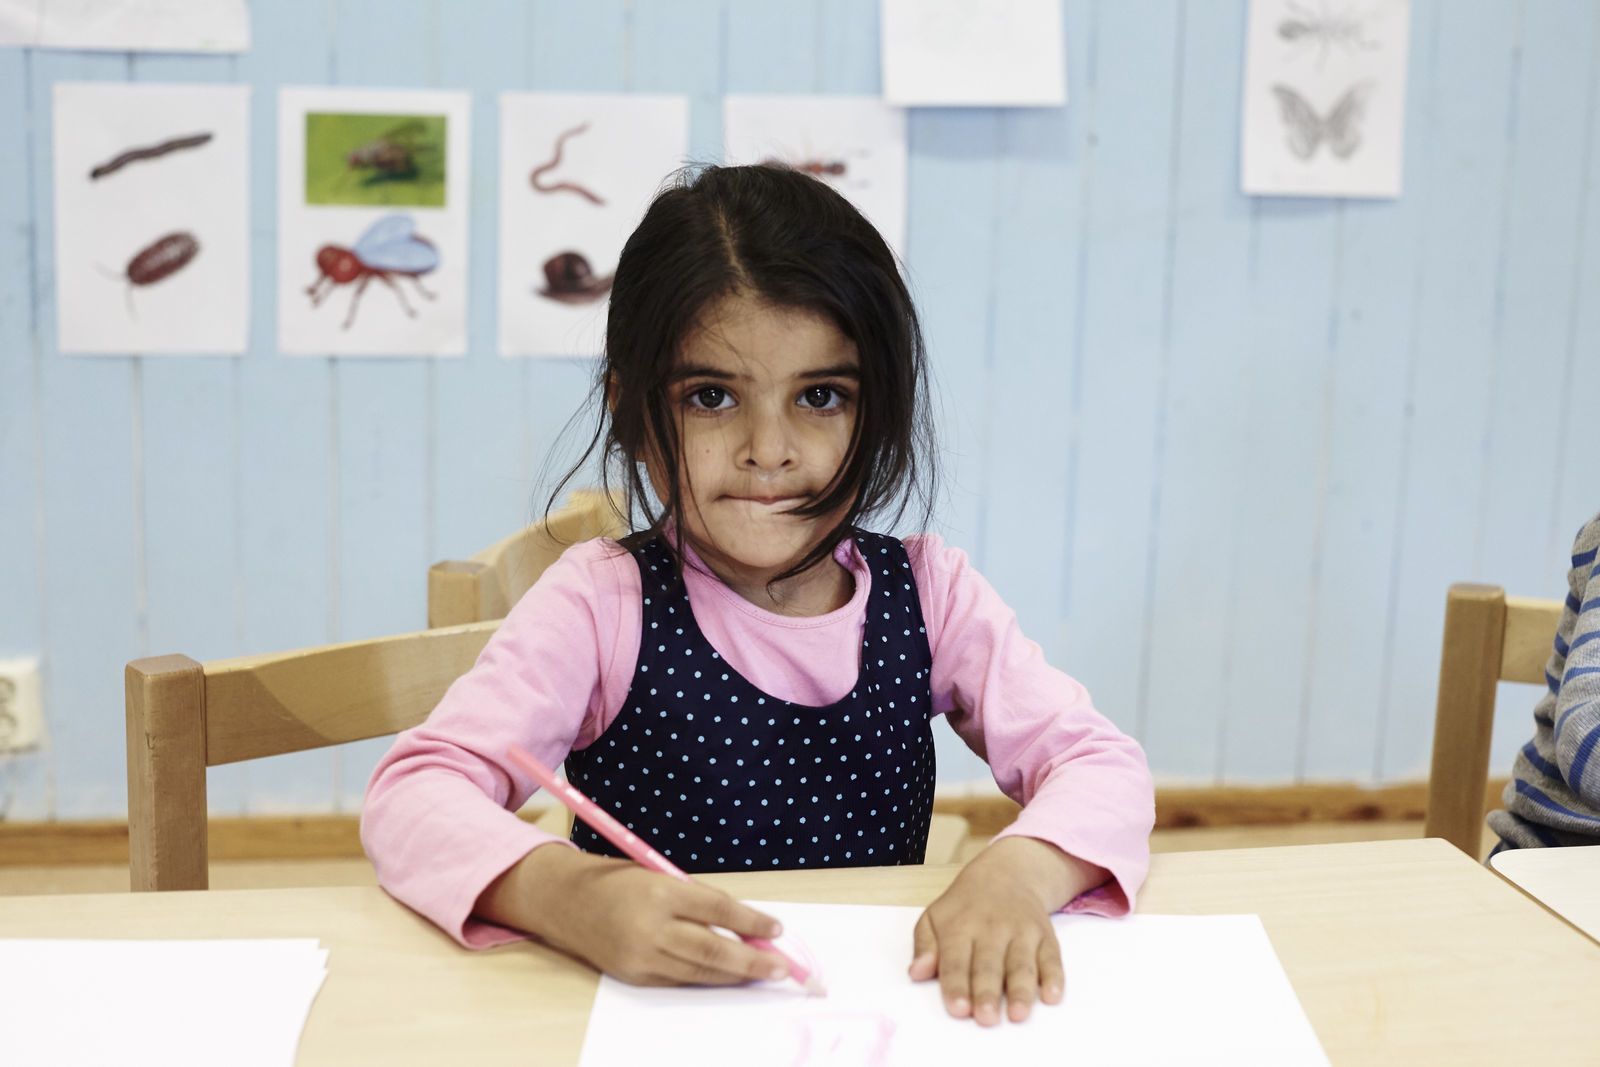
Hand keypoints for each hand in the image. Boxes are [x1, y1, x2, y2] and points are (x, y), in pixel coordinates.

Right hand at [477, 843, 791, 986]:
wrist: (567, 902)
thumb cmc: (620, 881)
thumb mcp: (660, 876)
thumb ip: (698, 899)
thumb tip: (743, 925)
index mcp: (661, 892)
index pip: (718, 910)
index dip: (751, 921)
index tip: (777, 929)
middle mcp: (651, 928)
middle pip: (713, 950)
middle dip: (753, 961)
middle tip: (782, 968)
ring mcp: (642, 957)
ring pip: (700, 971)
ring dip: (735, 974)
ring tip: (763, 973)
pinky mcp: (635, 976)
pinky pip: (680, 979)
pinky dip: (706, 978)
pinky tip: (727, 976)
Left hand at [908, 836, 1106, 1025]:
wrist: (1006, 873)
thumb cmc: (965, 906)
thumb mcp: (934, 917)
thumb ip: (924, 946)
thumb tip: (916, 971)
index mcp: (960, 927)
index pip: (956, 959)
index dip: (957, 984)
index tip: (958, 1009)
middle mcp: (992, 928)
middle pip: (989, 965)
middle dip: (987, 992)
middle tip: (986, 1018)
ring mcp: (1022, 931)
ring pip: (1022, 963)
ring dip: (1021, 990)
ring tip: (1018, 1014)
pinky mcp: (1046, 936)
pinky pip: (1052, 957)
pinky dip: (1054, 977)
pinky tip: (1052, 995)